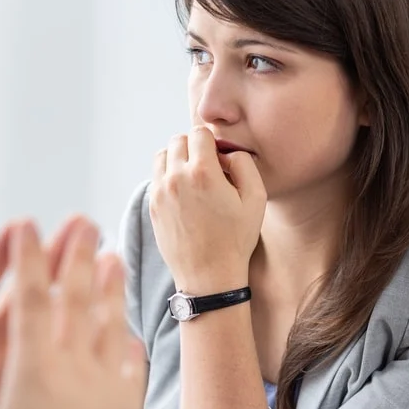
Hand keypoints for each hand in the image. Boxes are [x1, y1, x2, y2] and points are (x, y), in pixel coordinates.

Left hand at [0, 216, 86, 408]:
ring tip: (105, 259)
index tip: (16, 229)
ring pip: (46, 324)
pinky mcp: (24, 394)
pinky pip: (56, 360)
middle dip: (48, 262)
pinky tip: (110, 321)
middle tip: (79, 227)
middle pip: (21, 298)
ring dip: (73, 292)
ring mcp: (8, 373)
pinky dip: (82, 340)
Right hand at [0, 221, 147, 408]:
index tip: (28, 224)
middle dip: (77, 258)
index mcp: (32, 372)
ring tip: (116, 258)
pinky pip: (127, 370)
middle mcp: (73, 370)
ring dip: (110, 290)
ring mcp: (105, 390)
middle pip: (75, 301)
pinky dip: (128, 349)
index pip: (27, 301)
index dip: (25, 259)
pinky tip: (133, 337)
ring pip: (108, 325)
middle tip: (85, 222)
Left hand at [149, 127, 265, 293]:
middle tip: (208, 167)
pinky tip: (184, 193)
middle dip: (194, 147)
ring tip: (194, 178)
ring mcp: (160, 192)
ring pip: (162, 155)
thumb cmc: (236, 239)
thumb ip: (243, 164)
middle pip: (178, 140)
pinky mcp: (152, 206)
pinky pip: (156, 176)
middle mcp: (176, 178)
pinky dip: (168, 176)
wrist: (208, 275)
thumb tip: (226, 152)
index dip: (212, 141)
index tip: (220, 158)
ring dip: (177, 159)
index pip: (199, 132)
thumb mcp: (256, 199)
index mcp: (202, 173)